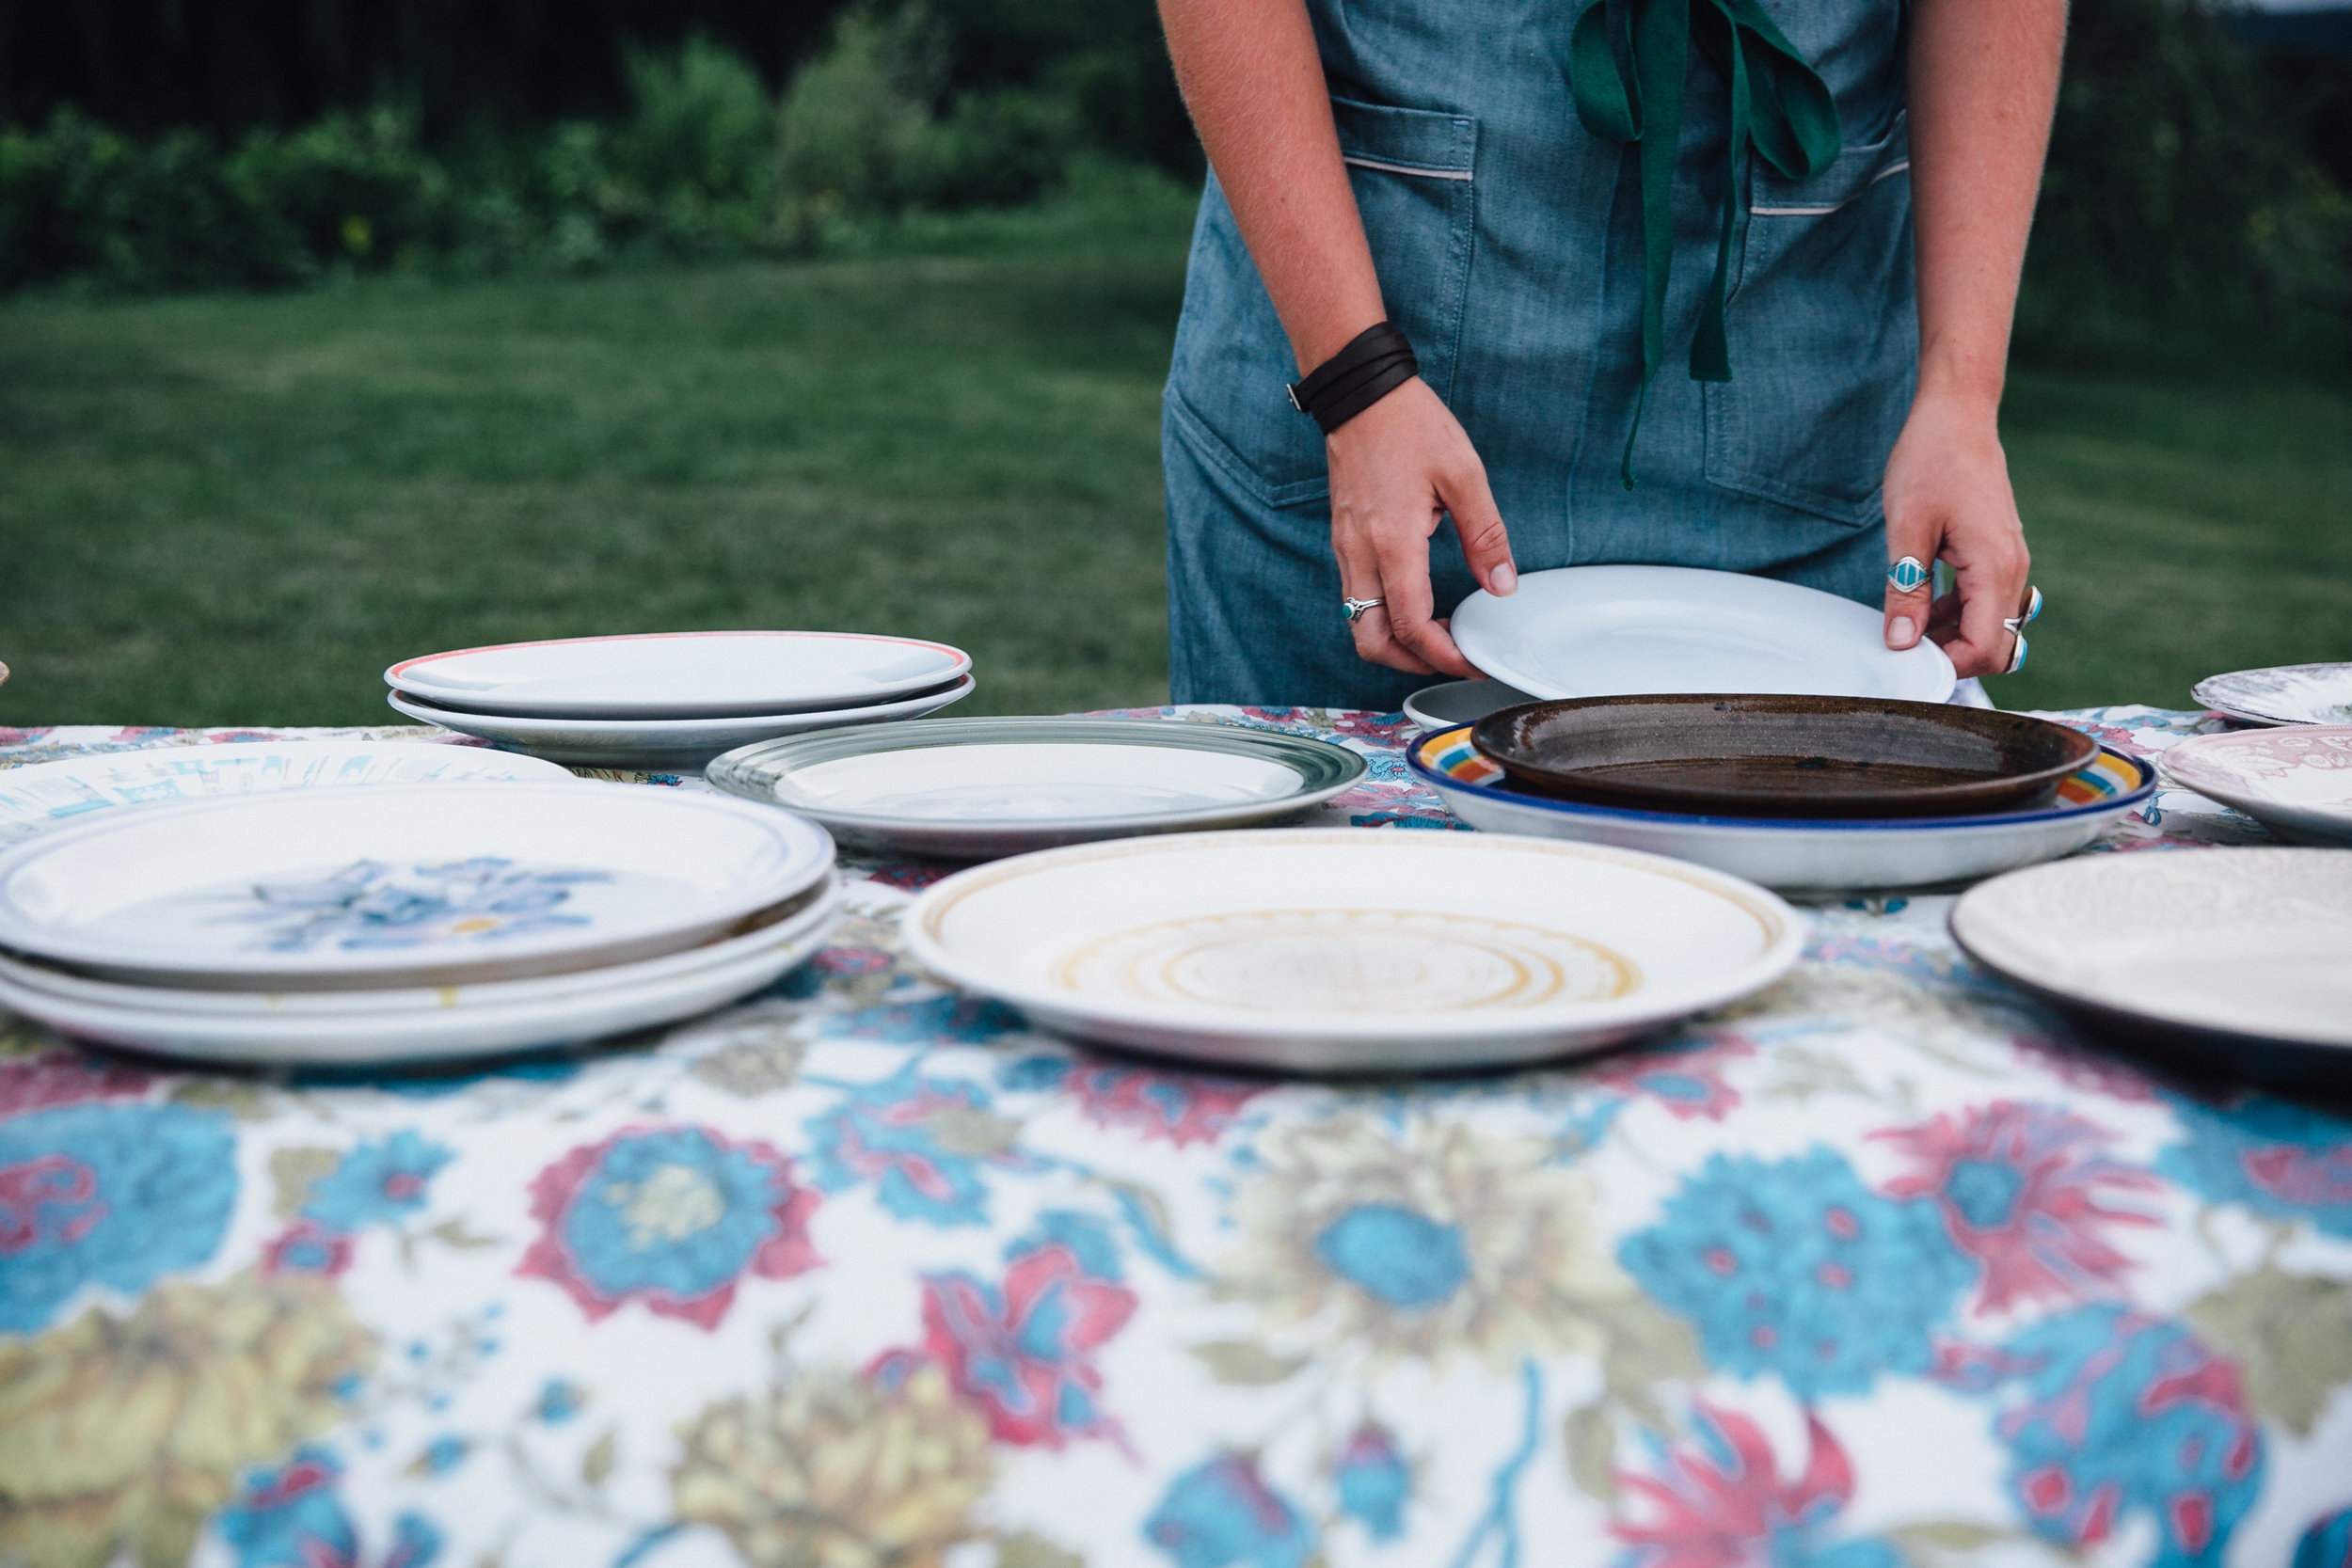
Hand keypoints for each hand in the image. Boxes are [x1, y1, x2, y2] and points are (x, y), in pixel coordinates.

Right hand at [1325, 377, 1516, 676]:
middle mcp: (1360, 554)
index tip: (1470, 663)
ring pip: (1358, 624)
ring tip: (1436, 630)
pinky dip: (1383, 615)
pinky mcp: (1342, 540)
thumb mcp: (1463, 474)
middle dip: (1410, 663)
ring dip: (1395, 642)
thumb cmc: (1410, 425)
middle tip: (1449, 657)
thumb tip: (1502, 584)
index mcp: (1393, 543)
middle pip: (1372, 642)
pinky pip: (1355, 597)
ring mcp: (1345, 549)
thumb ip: (1485, 535)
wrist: (1360, 394)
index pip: (1412, 626)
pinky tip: (1415, 598)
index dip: (1443, 656)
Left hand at [1880, 388, 2031, 678]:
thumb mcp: (1907, 528)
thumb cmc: (1931, 460)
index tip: (1904, 663)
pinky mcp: (1997, 552)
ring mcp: (2009, 561)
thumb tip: (1902, 642)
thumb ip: (1906, 590)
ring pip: (1989, 624)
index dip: (1946, 666)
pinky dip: (1956, 613)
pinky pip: (1984, 600)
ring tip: (1903, 626)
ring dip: (1950, 636)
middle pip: (1995, 644)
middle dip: (1951, 657)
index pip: (1984, 646)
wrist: (1956, 415)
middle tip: (1902, 650)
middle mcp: (2012, 569)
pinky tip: (1920, 605)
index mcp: (1994, 567)